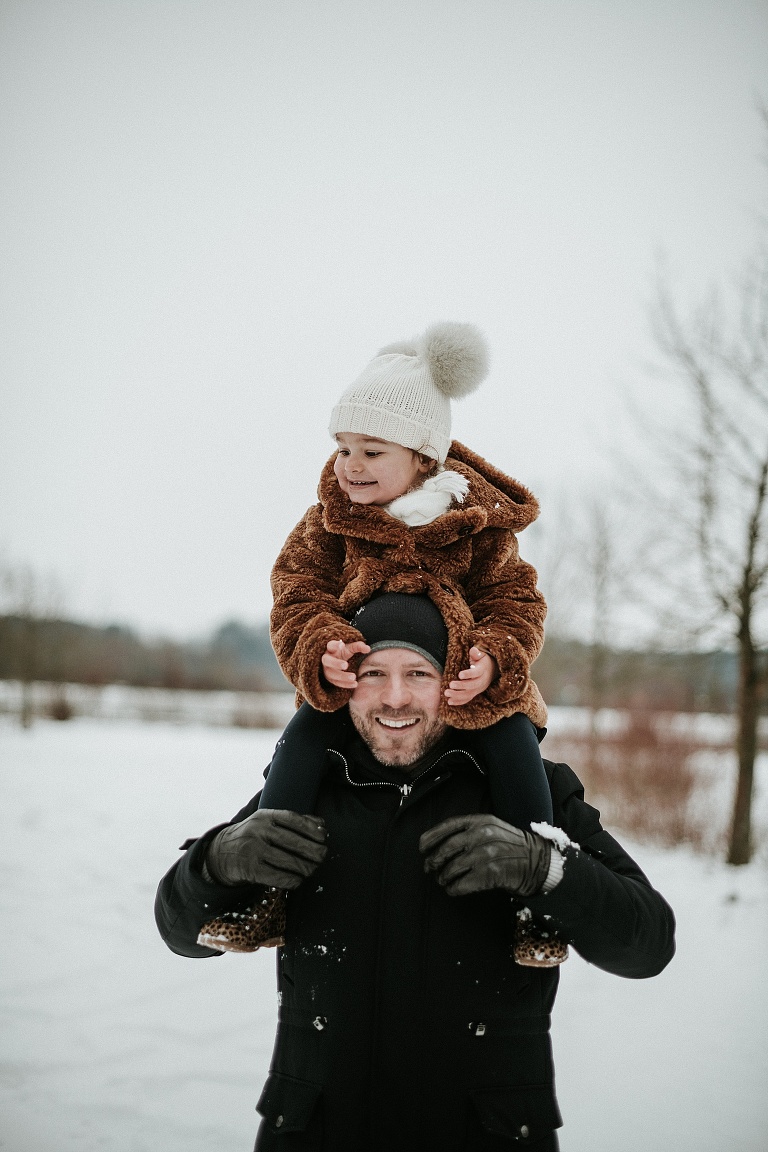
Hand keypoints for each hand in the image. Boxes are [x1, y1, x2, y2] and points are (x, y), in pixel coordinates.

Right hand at [206, 809, 327, 888]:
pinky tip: (299, 880)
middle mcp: (258, 831)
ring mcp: (253, 850)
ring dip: (305, 867)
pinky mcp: (250, 869)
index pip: (293, 819)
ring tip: (312, 869)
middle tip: (323, 856)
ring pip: (288, 861)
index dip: (311, 828)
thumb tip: (322, 825)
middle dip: (313, 850)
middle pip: (293, 841)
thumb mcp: (267, 822)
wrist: (221, 852)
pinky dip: (292, 880)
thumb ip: (294, 821)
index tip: (324, 837)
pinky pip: (277, 877)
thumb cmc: (253, 836)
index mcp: (265, 816)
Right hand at [321, 638, 371, 688]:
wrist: (338, 662)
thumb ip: (359, 647)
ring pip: (332, 674)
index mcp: (331, 649)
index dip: (335, 645)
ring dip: (342, 676)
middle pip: (327, 661)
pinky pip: (337, 683)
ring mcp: (327, 670)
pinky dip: (346, 684)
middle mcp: (327, 659)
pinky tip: (355, 684)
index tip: (342, 645)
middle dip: (336, 663)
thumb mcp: (350, 648)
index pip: (331, 645)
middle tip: (346, 665)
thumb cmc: (343, 652)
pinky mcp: (331, 679)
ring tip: (353, 677)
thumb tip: (368, 649)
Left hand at [419, 814, 550, 897]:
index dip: (431, 837)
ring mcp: (486, 854)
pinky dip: (453, 888)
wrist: (537, 862)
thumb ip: (470, 831)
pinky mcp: (490, 874)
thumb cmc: (511, 846)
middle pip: (446, 849)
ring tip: (443, 880)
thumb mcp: (493, 828)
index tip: (421, 847)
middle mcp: (481, 835)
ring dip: (443, 877)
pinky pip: (462, 884)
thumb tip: (441, 843)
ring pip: (452, 868)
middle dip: (433, 860)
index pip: (448, 826)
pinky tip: (452, 889)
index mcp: (480, 821)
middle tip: (429, 868)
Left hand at [443, 646, 497, 705]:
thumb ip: (476, 653)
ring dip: (457, 695)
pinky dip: (459, 701)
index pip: (477, 673)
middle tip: (450, 685)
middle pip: (473, 685)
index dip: (469, 674)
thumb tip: (474, 650)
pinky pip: (468, 699)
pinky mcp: (475, 693)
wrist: (491, 670)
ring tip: (446, 693)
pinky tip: (449, 702)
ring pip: (469, 694)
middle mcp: (482, 681)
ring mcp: (479, 688)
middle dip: (461, 686)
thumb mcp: (481, 654)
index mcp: (483, 670)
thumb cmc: (482, 660)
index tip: (459, 674)